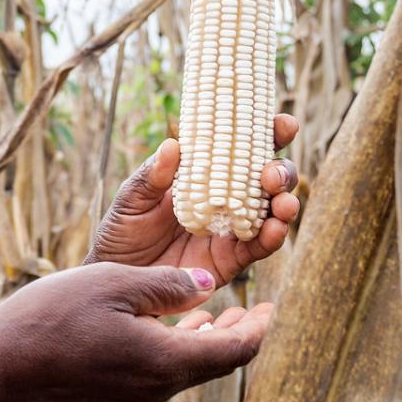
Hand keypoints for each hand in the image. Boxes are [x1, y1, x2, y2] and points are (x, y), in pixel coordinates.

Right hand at [0, 262, 272, 401]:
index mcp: (167, 361)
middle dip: (240, 333)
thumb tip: (209, 287)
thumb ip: (169, 286)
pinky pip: (164, 371)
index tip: (272, 303)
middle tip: (256, 306)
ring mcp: (137, 396)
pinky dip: (181, 346)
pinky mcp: (117, 394)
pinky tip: (174, 323)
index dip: (259, 327)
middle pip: (217, 364)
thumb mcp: (116, 283)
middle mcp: (159, 387)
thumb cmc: (54, 316)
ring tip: (220, 310)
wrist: (0, 365)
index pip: (235, 352)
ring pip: (190, 368)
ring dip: (209, 339)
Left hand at [84, 115, 301, 287]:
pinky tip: (275, 229)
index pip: (240, 147)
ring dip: (284, 203)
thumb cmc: (122, 231)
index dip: (266, 133)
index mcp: (203, 173)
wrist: (117, 277)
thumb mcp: (132, 199)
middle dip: (280, 171)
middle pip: (266, 178)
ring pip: (271, 210)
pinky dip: (272, 237)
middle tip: (271, 175)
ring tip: (284, 203)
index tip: (282, 124)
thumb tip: (172, 145)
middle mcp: (224, 197)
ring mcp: (231, 228)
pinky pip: (259, 247)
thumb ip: (152, 176)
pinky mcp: (231, 260)